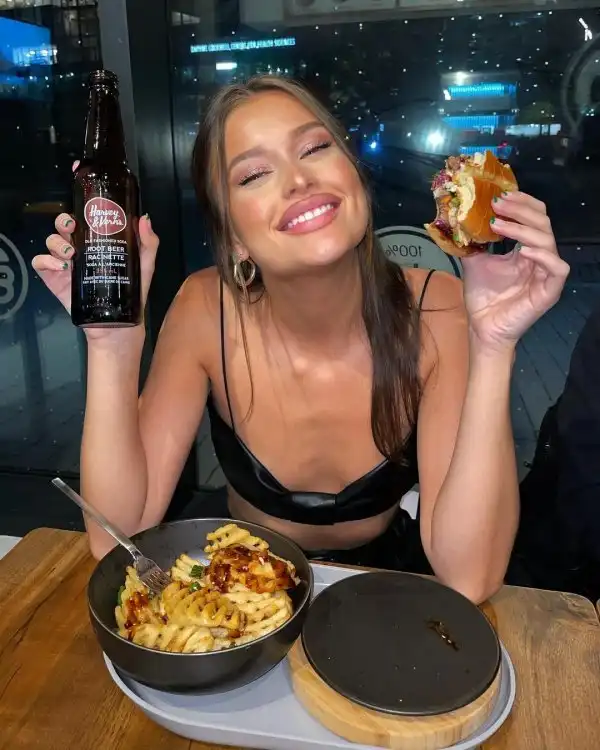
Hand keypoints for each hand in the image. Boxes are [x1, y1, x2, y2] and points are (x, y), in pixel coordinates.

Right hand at [32, 164, 158, 340]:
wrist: (117, 324)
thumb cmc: (132, 293)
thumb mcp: (144, 266)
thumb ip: (148, 244)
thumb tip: (145, 219)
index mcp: (99, 239)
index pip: (87, 212)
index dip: (80, 193)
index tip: (76, 173)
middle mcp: (80, 247)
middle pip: (64, 223)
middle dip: (65, 220)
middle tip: (74, 227)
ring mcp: (66, 262)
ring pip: (51, 240)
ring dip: (57, 242)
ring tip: (72, 255)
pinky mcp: (54, 279)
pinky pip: (41, 263)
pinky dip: (47, 261)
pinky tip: (62, 268)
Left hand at [461, 191, 569, 352]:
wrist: (483, 327)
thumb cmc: (483, 297)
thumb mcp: (475, 261)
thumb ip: (473, 240)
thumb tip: (460, 217)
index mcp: (526, 249)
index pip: (534, 217)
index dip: (521, 203)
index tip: (499, 196)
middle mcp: (540, 257)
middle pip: (542, 223)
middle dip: (520, 209)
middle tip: (497, 204)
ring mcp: (547, 273)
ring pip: (547, 240)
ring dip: (523, 229)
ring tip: (498, 224)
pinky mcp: (550, 290)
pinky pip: (557, 267)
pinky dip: (542, 256)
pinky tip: (522, 250)